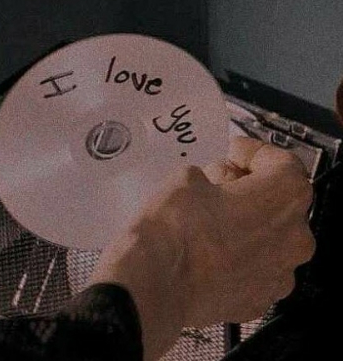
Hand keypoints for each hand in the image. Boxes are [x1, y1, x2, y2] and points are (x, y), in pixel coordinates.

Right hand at [90, 137, 314, 359]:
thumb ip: (213, 175)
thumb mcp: (188, 178)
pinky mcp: (260, 297)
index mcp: (283, 197)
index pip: (283, 163)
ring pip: (269, 236)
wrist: (155, 284)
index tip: (236, 153)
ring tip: (213, 219)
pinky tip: (212, 249)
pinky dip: (239, 254)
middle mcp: (293, 238)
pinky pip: (256, 266)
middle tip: (220, 183)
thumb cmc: (175, 231)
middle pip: (279, 201)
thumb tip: (215, 184)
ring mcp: (279, 273)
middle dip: (251, 188)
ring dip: (247, 222)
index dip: (254, 153)